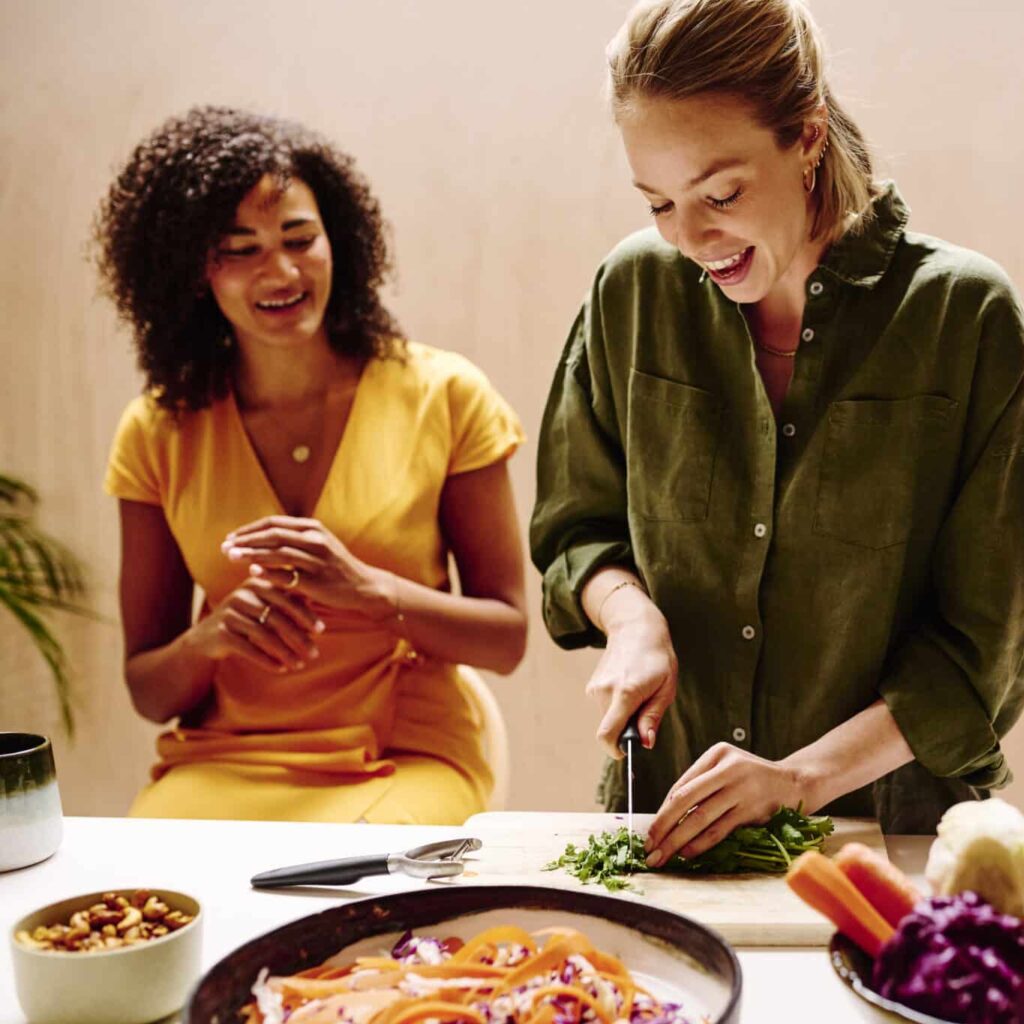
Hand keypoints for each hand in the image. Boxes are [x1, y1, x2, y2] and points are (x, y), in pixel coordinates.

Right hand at [189, 575, 322, 673]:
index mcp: (256, 583)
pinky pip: (249, 649)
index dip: (305, 614)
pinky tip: (282, 669)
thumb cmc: (244, 621)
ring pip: (265, 635)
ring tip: (300, 665)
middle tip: (314, 653)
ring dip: (285, 652)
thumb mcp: (264, 608)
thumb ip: (285, 602)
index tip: (321, 630)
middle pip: (277, 617)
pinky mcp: (221, 633)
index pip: (286, 598)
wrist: (206, 638)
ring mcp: (229, 613)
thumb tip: (314, 603)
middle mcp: (241, 595)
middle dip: (298, 637)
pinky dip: (267, 660)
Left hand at [221, 516, 388, 616]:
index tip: (230, 537)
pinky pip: (288, 576)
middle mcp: (316, 540)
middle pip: (273, 535)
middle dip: (245, 540)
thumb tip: (259, 539)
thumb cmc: (335, 567)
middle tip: (224, 548)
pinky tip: (252, 573)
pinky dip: (269, 573)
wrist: (364, 586)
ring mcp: (318, 560)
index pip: (274, 523)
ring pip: (278, 553)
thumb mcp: (318, 546)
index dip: (249, 529)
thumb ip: (293, 540)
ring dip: (251, 554)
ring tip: (231, 557)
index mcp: (313, 528)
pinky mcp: (318, 581)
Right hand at [586, 616, 677, 757]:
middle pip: (611, 728)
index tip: (626, 752)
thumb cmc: (657, 658)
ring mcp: (595, 688)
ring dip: (623, 716)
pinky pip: (605, 708)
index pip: (608, 734)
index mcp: (626, 693)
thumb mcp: (666, 688)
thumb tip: (645, 743)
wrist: (635, 629)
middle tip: (645, 708)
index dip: (615, 750)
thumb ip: (652, 717)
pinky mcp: (592, 686)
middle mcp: (605, 691)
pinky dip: (616, 706)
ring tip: (638, 693)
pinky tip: (627, 686)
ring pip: (608, 718)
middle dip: (627, 729)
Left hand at [644, 744, 805, 865]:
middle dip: (663, 825)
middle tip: (649, 845)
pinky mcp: (750, 810)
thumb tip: (667, 812)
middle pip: (685, 799)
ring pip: (700, 818)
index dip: (663, 810)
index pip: (681, 785)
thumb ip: (702, 783)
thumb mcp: (727, 767)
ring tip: (662, 854)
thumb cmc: (752, 777)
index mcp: (717, 754)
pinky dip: (700, 844)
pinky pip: (719, 830)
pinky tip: (687, 854)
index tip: (651, 829)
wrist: (793, 783)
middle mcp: (727, 769)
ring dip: (677, 839)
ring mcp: (740, 789)